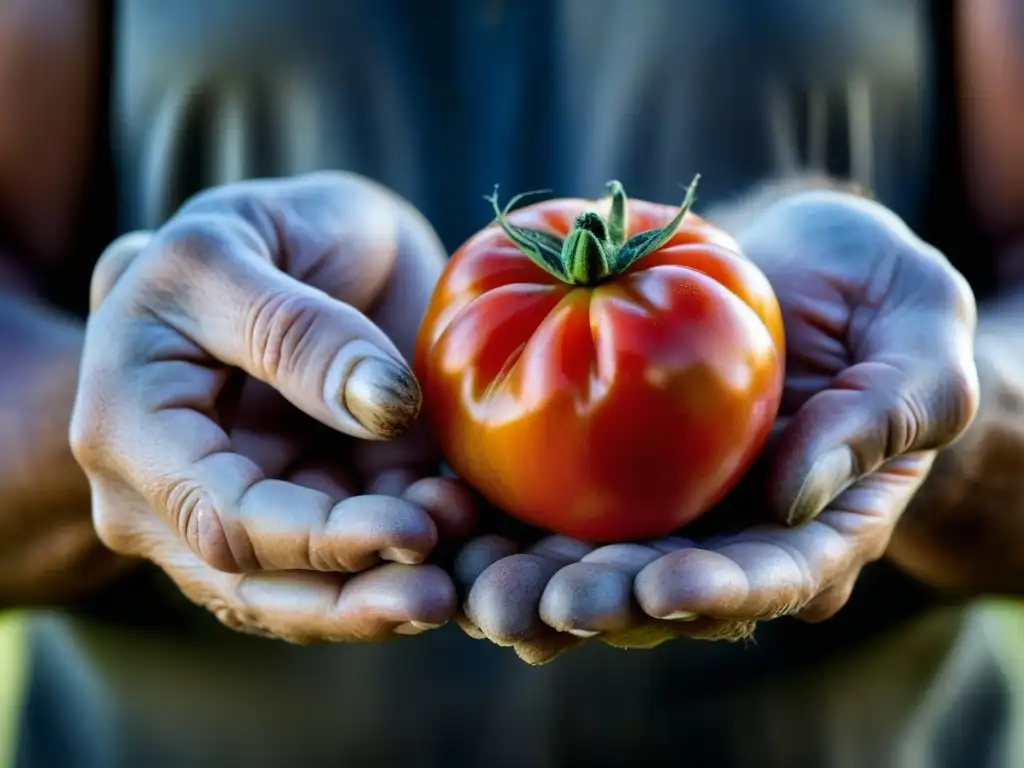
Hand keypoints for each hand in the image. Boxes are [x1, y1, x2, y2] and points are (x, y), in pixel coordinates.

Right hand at [70, 172, 476, 642]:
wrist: (295, 247)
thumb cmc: (249, 233)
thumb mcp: (239, 244)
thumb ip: (296, 329)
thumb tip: (381, 408)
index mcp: (132, 424)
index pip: (221, 516)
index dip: (318, 537)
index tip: (412, 528)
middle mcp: (171, 492)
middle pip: (259, 582)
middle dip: (355, 597)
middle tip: (444, 595)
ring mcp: (239, 511)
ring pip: (302, 596)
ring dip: (383, 600)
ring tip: (464, 582)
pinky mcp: (306, 514)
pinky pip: (346, 569)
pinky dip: (402, 573)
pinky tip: (463, 559)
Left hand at [453, 190, 979, 662]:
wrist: (808, 268)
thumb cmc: (882, 298)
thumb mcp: (921, 333)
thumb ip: (886, 414)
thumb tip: (800, 493)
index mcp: (816, 525)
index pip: (773, 578)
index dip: (719, 592)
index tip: (662, 588)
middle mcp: (729, 531)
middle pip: (662, 590)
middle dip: (599, 606)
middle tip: (534, 605)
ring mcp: (661, 502)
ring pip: (592, 560)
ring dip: (530, 579)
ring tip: (474, 580)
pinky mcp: (602, 461)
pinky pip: (547, 494)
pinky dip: (498, 510)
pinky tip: (446, 510)